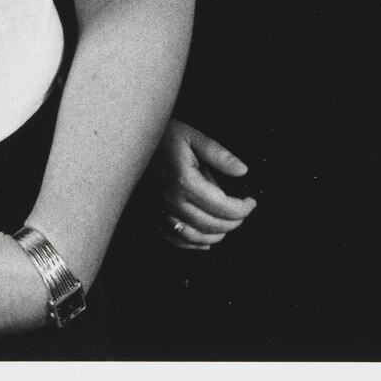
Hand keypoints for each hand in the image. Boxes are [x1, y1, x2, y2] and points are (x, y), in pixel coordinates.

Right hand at [143, 119, 255, 251]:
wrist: (129, 141)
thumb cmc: (163, 136)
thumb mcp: (193, 137)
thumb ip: (219, 154)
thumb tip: (242, 171)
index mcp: (185, 181)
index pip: (224, 207)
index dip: (243, 208)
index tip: (251, 202)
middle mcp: (172, 201)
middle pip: (212, 225)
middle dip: (234, 222)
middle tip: (243, 212)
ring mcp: (161, 211)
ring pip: (196, 237)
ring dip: (217, 235)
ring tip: (228, 224)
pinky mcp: (153, 215)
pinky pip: (176, 239)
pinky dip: (194, 243)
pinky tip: (206, 240)